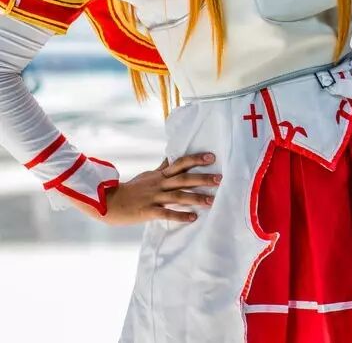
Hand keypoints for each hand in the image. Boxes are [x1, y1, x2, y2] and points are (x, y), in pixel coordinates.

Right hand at [95, 153, 219, 224]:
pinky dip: (180, 215)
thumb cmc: (130, 189)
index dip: (196, 159)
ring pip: (178, 196)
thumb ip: (161, 168)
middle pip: (183, 179)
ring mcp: (153, 197)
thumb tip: (170, 157)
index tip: (212, 157)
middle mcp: (159, 184)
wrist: (108, 202)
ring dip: (196, 198)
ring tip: (212, 201)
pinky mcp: (147, 211)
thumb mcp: (147, 175)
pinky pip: (166, 213)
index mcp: (160, 175)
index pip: (180, 163)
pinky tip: (193, 218)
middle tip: (220, 179)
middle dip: (202, 179)